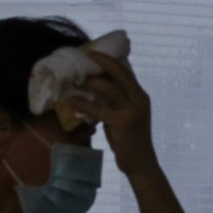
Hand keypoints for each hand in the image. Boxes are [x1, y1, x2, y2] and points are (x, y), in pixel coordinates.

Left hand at [66, 51, 157, 176]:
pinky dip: (84, 104)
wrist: (140, 162)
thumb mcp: (123, 113)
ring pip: (111, 89)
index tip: (95, 51)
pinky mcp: (123, 123)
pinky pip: (99, 110)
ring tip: (75, 79)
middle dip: (104, 62)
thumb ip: (113, 100)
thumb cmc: (128, 138)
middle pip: (122, 74)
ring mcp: (132, 111)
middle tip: (86, 55)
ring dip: (92, 82)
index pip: (127, 72)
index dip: (111, 60)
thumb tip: (94, 85)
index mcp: (140, 96)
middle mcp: (139, 100)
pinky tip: (72, 100)